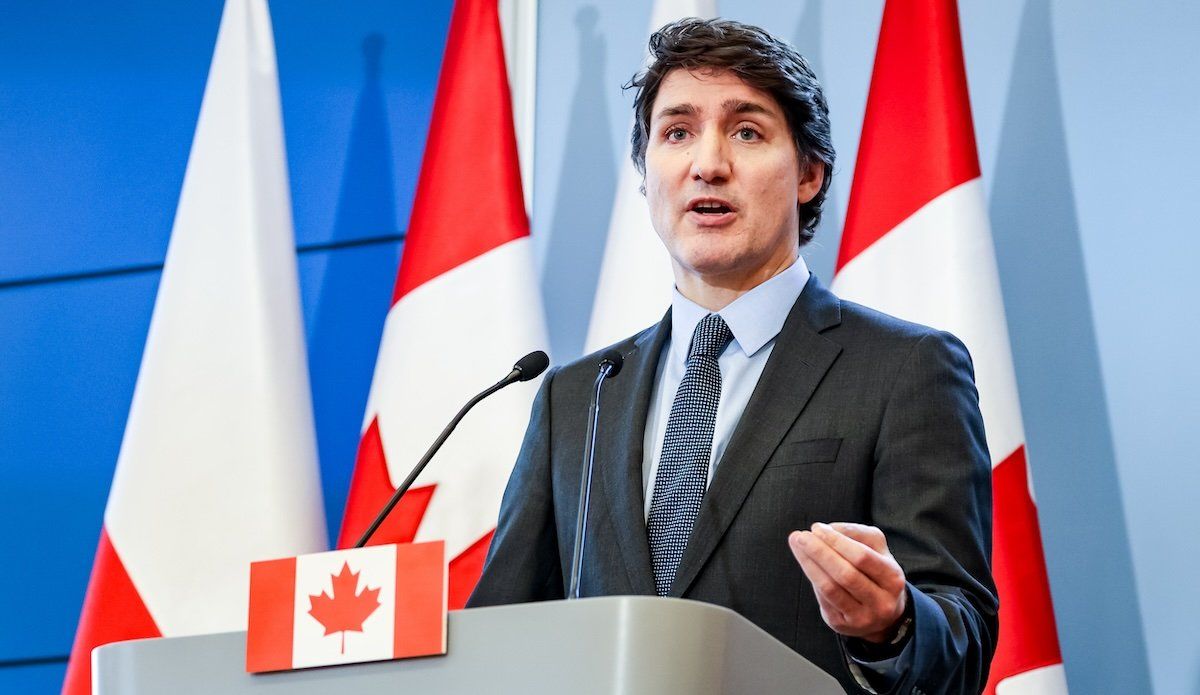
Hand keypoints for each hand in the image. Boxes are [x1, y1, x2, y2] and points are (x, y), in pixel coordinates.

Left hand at [788, 522, 907, 643]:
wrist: (883, 613)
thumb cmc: (875, 572)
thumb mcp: (876, 549)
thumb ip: (856, 533)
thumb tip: (829, 529)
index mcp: (892, 578)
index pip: (862, 557)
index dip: (837, 541)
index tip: (817, 528)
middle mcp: (881, 602)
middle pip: (846, 574)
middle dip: (820, 552)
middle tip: (801, 536)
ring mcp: (862, 617)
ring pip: (831, 589)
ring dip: (810, 565)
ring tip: (798, 547)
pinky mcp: (842, 625)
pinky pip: (823, 599)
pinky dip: (813, 578)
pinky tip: (806, 564)